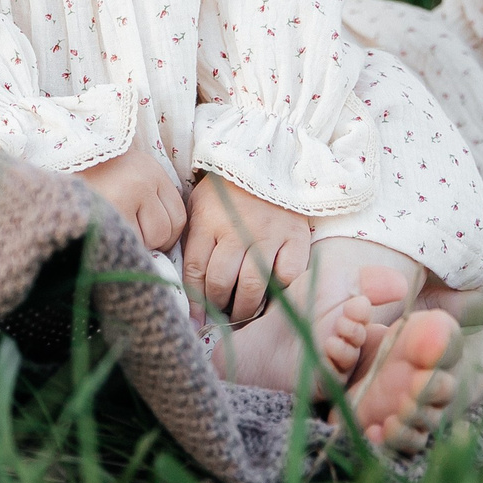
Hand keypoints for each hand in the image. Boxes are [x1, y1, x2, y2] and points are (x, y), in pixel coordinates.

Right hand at [76, 106, 187, 252]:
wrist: (46, 166)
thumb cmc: (84, 181)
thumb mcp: (123, 180)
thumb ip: (146, 203)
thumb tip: (164, 243)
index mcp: (149, 169)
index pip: (178, 215)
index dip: (164, 234)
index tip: (145, 238)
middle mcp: (143, 178)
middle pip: (168, 230)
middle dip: (150, 243)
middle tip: (123, 236)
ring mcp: (127, 193)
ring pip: (151, 240)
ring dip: (133, 246)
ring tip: (109, 232)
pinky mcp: (110, 208)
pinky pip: (128, 244)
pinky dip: (117, 248)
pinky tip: (101, 235)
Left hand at [181, 174, 313, 326]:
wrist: (266, 163)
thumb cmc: (226, 192)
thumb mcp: (199, 208)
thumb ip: (193, 243)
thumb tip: (187, 289)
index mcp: (208, 221)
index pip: (196, 271)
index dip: (195, 301)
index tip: (196, 318)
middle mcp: (237, 230)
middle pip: (222, 282)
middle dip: (218, 305)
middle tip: (220, 314)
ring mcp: (268, 234)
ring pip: (253, 285)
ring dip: (244, 307)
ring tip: (241, 312)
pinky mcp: (295, 237)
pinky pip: (287, 276)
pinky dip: (278, 292)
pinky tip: (270, 296)